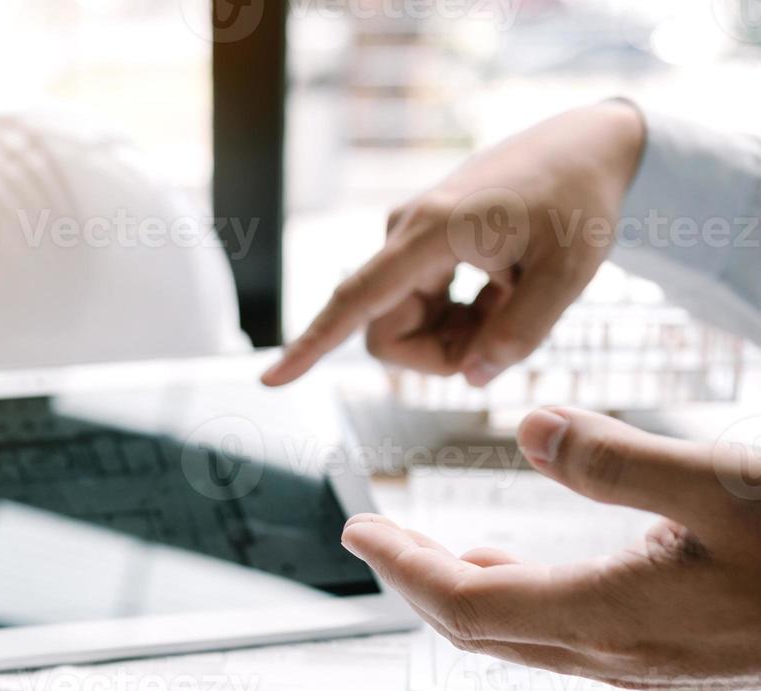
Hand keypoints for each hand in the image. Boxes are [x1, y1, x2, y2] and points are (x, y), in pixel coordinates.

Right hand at [263, 101, 646, 387]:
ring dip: (455, 332)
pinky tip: (501, 289)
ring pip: (404, 322)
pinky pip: (419, 303)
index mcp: (433, 233)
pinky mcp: (420, 243)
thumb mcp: (569, 274)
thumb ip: (521, 333)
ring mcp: (410, 237)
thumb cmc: (580, 201)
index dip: (312, 345)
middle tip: (506, 338)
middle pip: (386, 331)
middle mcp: (406, 233)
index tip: (271, 380)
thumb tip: (471, 378)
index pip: (357, 300)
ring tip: (512, 299)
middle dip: (439, 352)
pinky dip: (459, 314)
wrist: (586, 144)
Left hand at [341, 408, 760, 690]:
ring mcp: (640, 661)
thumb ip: (618, 461)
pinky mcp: (666, 653)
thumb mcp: (722, 485)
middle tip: (374, 541)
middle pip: (478, 626)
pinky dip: (516, 600)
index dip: (404, 569)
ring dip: (463, 593)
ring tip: (424, 552)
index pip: (465, 603)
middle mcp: (613, 652)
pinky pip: (560, 634)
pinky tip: (517, 570)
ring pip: (518, 634)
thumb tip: (530, 429)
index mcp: (610, 616)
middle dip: (416, 581)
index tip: (359, 531)